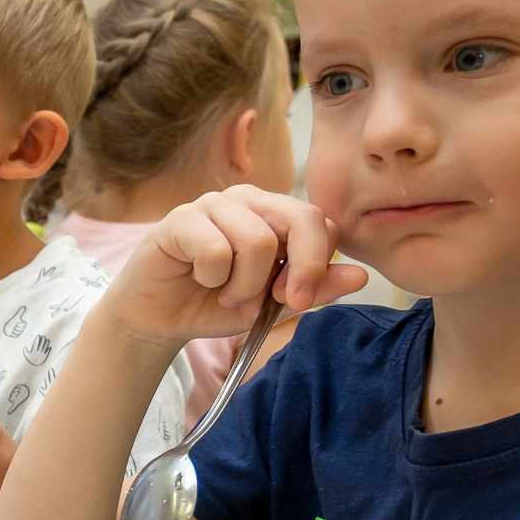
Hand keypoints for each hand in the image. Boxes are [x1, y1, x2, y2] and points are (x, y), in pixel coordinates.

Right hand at [107, 186, 366, 349]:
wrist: (157, 319)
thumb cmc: (213, 305)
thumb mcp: (271, 305)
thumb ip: (313, 289)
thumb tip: (361, 276)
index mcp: (273, 213)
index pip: (319, 222)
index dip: (317, 265)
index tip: (296, 299)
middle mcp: (246, 200)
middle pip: (299, 218)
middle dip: (298, 269)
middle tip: (275, 300)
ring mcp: (211, 205)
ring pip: (258, 240)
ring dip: (244, 284)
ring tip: (225, 293)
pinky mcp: (179, 220)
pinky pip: (215, 248)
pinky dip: (212, 277)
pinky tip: (199, 280)